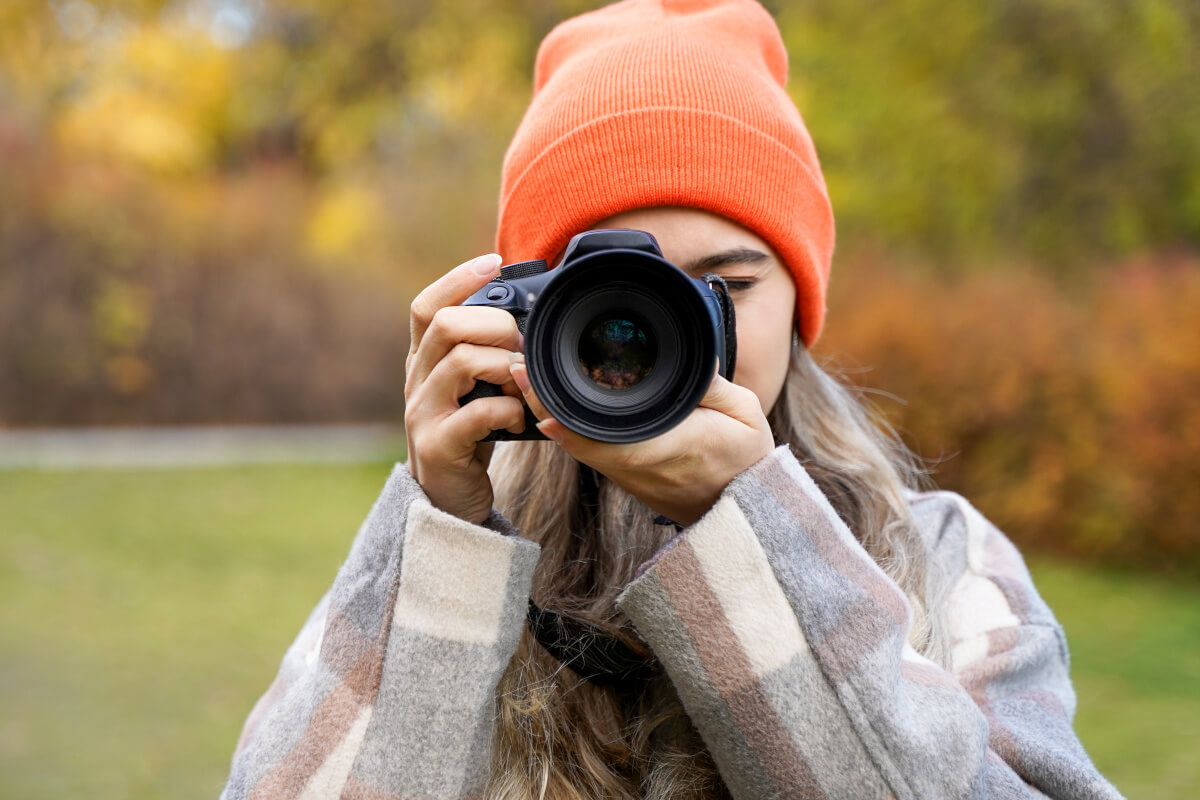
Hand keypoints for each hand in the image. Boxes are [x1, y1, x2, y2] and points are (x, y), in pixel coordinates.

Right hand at [404, 253, 525, 523]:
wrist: (449, 500)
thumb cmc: (470, 436)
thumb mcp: (474, 389)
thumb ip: (487, 355)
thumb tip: (529, 318)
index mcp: (424, 361)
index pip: (426, 305)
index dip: (457, 279)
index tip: (495, 262)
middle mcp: (416, 381)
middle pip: (444, 325)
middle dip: (494, 325)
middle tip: (521, 345)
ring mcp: (422, 414)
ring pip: (460, 362)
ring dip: (503, 365)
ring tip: (522, 383)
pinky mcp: (438, 446)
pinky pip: (476, 414)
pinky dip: (507, 409)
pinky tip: (519, 418)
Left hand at [509, 360, 774, 525]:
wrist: (743, 509)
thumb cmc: (745, 460)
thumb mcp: (743, 412)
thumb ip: (710, 383)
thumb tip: (688, 353)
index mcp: (659, 446)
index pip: (595, 430)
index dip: (557, 407)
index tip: (534, 378)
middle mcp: (632, 463)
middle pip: (570, 434)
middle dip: (540, 400)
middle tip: (517, 365)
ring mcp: (625, 472)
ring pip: (573, 443)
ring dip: (548, 411)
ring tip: (526, 377)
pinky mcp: (625, 474)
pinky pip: (586, 448)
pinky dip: (564, 425)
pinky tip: (551, 402)